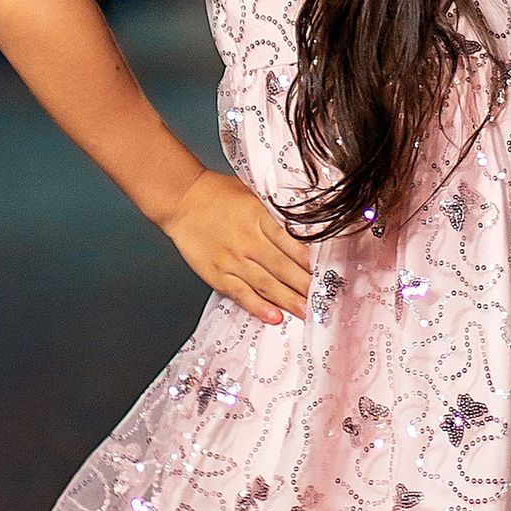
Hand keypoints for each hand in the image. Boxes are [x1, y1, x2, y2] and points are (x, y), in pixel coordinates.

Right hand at [162, 170, 316, 323]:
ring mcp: (233, 260)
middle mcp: (248, 240)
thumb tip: (305, 226)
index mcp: (260, 217)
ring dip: (289, 300)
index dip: (312, 260)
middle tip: (325, 299)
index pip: (293, 242)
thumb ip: (276, 213)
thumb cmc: (218, 193)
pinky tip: (274, 316)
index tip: (329, 272)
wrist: (181, 199)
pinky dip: (258, 307)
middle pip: (284, 267)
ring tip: (307, 311)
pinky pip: (242, 294)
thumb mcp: (254, 193)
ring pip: (267, 284)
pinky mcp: (218, 274)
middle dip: (307, 285)